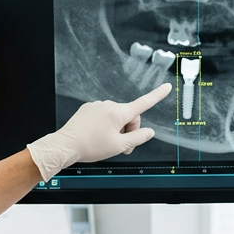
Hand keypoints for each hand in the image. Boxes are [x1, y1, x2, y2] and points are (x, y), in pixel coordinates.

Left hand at [27, 83, 170, 180]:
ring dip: (115, 130)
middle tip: (121, 147)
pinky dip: (104, 126)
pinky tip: (95, 136)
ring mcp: (97, 106)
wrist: (66, 145)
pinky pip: (102, 117)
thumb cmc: (90, 146)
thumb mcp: (119, 146)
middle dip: (128, 131)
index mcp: (119, 112)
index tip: (167, 86)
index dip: (157, 95)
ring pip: (115, 118)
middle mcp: (108, 105)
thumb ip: (138, 138)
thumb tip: (149, 132)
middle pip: (128, 117)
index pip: (144, 103)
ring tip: (105, 143)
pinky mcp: (87, 110)